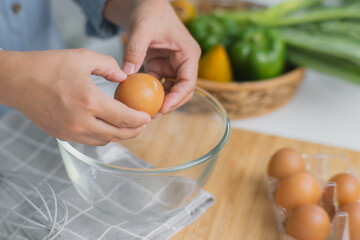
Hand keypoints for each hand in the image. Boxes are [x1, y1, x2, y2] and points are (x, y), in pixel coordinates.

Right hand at [0, 49, 149, 144]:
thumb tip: (125, 77)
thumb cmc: (48, 66)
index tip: (148, 116)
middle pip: (118, 135)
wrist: (16, 81)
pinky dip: (103, 136)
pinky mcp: (62, 136)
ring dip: (119, 135)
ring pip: (104, 141)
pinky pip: (90, 141)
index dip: (140, 119)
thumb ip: (109, 66)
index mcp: (89, 102)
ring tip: (127, 126)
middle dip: (134, 131)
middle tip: (142, 124)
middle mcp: (81, 122)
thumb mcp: (83, 57)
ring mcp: (70, 132)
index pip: (124, 118)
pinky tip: (107, 127)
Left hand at [104, 0, 200, 113]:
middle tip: (151, 115)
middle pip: (182, 91)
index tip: (162, 108)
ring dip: (158, 102)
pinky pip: (157, 85)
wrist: (145, 5)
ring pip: (170, 91)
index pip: (188, 82)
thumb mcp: (142, 29)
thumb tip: (127, 75)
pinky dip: (148, 93)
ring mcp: (172, 67)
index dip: (177, 98)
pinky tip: (136, 100)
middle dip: (169, 105)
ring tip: (143, 112)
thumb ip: (135, 50)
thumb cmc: (149, 12)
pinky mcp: (161, 68)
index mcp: (188, 54)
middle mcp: (184, 63)